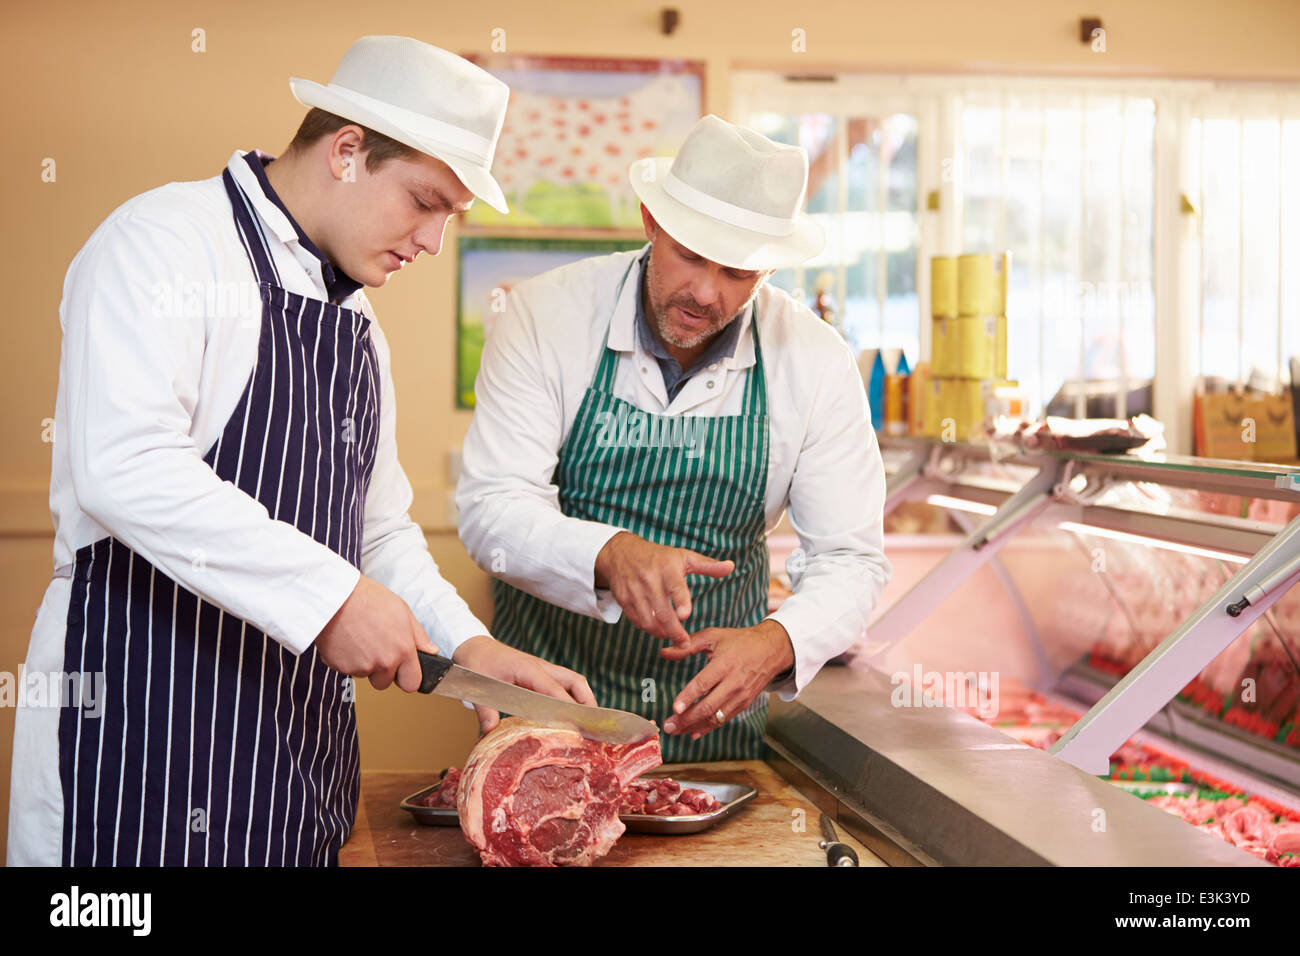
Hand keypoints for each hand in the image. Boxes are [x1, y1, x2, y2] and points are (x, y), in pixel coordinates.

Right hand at [314, 575, 435, 692]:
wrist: (334, 596)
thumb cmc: (367, 598)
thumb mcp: (401, 610)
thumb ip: (418, 636)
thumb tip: (431, 651)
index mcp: (403, 650)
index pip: (412, 683)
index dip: (407, 677)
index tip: (402, 671)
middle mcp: (384, 662)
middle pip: (385, 682)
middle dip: (381, 672)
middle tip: (375, 649)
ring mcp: (361, 667)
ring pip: (365, 674)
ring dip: (363, 663)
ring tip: (359, 638)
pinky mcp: (341, 667)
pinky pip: (347, 669)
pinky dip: (346, 659)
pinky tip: (346, 640)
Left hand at [452, 635, 597, 734]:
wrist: (473, 647)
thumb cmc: (476, 664)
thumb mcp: (477, 687)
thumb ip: (485, 710)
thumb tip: (490, 731)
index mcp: (528, 669)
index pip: (556, 689)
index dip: (569, 707)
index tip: (578, 726)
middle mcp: (541, 668)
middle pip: (575, 681)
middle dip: (587, 702)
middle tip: (591, 725)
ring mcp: (542, 670)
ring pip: (573, 681)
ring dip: (583, 699)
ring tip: (586, 723)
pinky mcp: (540, 675)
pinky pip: (563, 684)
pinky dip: (573, 698)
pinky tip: (571, 715)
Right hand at [593, 531, 733, 645]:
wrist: (622, 553)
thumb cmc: (659, 557)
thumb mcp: (683, 557)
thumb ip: (707, 566)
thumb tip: (731, 567)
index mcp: (667, 567)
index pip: (675, 586)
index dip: (680, 601)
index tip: (686, 615)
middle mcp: (649, 579)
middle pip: (662, 612)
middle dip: (674, 632)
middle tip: (685, 643)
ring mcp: (634, 590)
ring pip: (648, 621)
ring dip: (661, 632)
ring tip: (672, 635)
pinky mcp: (623, 599)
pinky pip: (637, 621)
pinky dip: (648, 628)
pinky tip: (657, 628)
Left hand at [661, 620, 794, 739]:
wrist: (771, 649)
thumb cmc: (740, 641)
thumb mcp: (713, 636)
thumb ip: (687, 645)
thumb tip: (664, 652)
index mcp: (725, 664)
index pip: (704, 683)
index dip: (688, 697)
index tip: (675, 708)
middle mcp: (734, 683)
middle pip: (708, 706)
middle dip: (687, 719)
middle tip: (669, 725)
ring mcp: (740, 696)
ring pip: (716, 717)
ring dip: (694, 726)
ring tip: (676, 730)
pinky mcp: (744, 704)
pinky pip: (724, 720)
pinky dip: (708, 728)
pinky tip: (693, 733)